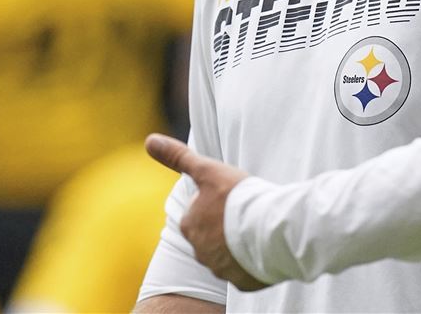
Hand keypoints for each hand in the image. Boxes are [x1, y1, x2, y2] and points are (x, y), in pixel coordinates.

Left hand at [145, 133, 268, 291]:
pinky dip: (252, 260)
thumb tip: (150, 140)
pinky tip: (264, 247)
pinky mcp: (242, 281)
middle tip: (248, 213)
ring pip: (229, 253)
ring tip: (258, 228)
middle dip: (227, 226)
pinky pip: (245, 270)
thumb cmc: (239, 198)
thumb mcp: (209, 170)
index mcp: (191, 225)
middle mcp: (200, 250)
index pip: (200, 212)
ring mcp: (221, 267)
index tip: (234, 199)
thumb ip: (179, 157)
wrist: (270, 231)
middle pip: (213, 235)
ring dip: (239, 243)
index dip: (218, 203)